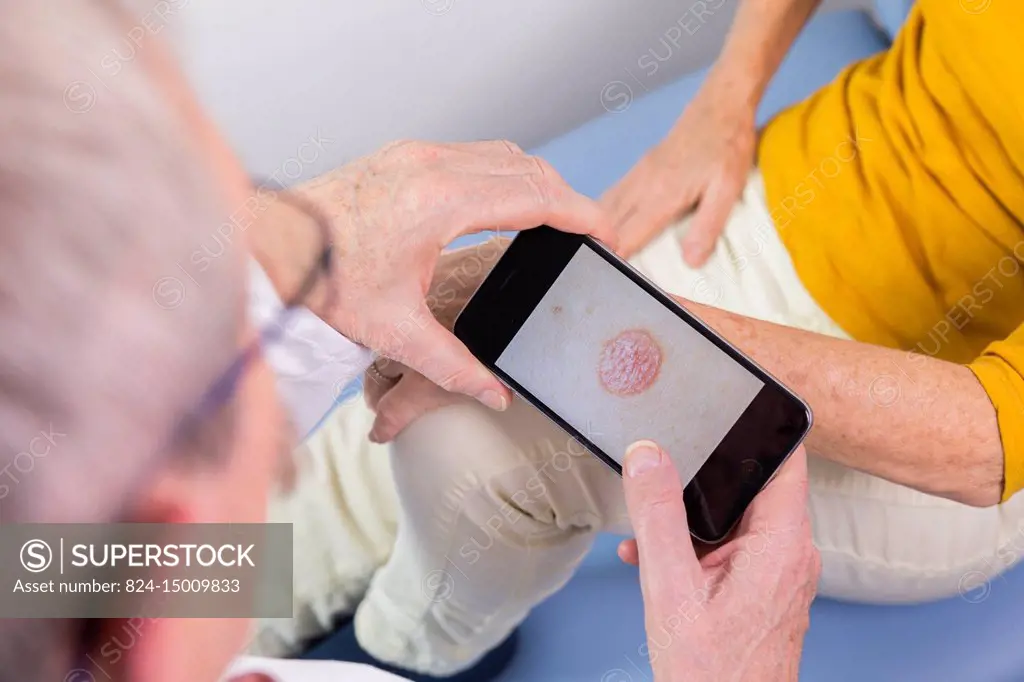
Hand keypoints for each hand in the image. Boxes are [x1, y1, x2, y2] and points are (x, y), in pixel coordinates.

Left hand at [262, 140, 614, 411]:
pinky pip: (475, 153)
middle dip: (567, 199)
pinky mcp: (404, 154)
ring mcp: (416, 154)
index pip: (535, 197)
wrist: (270, 246)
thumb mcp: (394, 331)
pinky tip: (507, 201)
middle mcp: (432, 166)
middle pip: (529, 169)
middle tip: (588, 232)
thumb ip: (452, 365)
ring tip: (556, 219)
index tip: (606, 234)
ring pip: (504, 154)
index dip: (581, 214)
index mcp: (440, 203)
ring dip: (537, 182)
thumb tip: (495, 394)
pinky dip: (505, 173)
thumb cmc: (324, 281)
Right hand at [601, 77, 755, 263]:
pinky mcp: (642, 167)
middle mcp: (644, 185)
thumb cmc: (727, 146)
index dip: (616, 260)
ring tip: (590, 254)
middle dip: (599, 249)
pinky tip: (601, 222)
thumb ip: (707, 226)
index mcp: (662, 195)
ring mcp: (640, 174)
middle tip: (592, 273)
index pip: (627, 236)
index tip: (609, 280)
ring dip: (596, 230)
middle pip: (608, 224)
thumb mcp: (728, 190)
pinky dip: (603, 213)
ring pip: (605, 208)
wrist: (721, 104)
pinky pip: (614, 194)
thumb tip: (691, 260)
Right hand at [616, 442, 818, 681]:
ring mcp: (779, 574)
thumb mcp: (670, 588)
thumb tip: (647, 456)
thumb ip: (658, 516)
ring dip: (690, 521)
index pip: (786, 458)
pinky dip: (695, 548)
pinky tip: (656, 560)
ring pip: (735, 519)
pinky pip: (731, 549)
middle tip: (664, 474)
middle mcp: (790, 554)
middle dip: (703, 480)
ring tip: (649, 534)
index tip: (728, 403)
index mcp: (781, 544)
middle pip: (752, 486)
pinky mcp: (763, 590)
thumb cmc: (713, 676)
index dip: (759, 425)